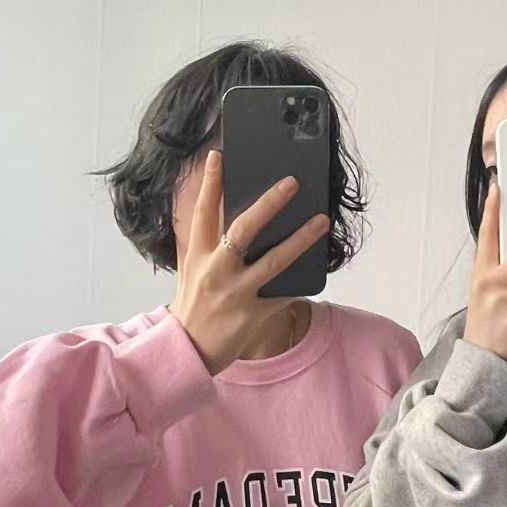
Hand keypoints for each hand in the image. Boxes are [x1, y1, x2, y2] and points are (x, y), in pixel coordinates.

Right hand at [172, 151, 328, 375]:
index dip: (209, 182)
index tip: (218, 156)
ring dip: (300, 239)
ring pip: (273, 260)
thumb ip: (204, 244)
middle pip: (243, 229)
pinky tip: (318, 271)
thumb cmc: (192, 306)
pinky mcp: (252, 315)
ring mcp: (235, 293)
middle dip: (269, 203)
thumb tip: (220, 213)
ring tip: (321, 221)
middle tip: (291, 182)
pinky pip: (283, 295)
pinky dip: (300, 284)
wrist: (185, 351)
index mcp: (197, 256)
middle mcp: (216, 271)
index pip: (203, 212)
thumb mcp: (190, 270)